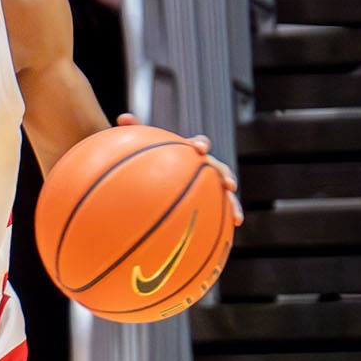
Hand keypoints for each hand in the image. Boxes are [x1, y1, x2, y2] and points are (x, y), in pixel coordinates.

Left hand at [115, 114, 242, 225]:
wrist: (151, 172)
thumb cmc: (145, 158)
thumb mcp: (138, 145)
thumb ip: (133, 131)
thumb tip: (122, 116)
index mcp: (189, 152)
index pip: (199, 144)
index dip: (201, 145)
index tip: (198, 148)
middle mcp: (203, 168)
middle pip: (220, 170)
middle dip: (226, 176)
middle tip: (229, 185)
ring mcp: (206, 186)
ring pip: (224, 196)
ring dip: (233, 205)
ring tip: (237, 218)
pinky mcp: (205, 204)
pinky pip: (214, 216)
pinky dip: (219, 226)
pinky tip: (222, 244)